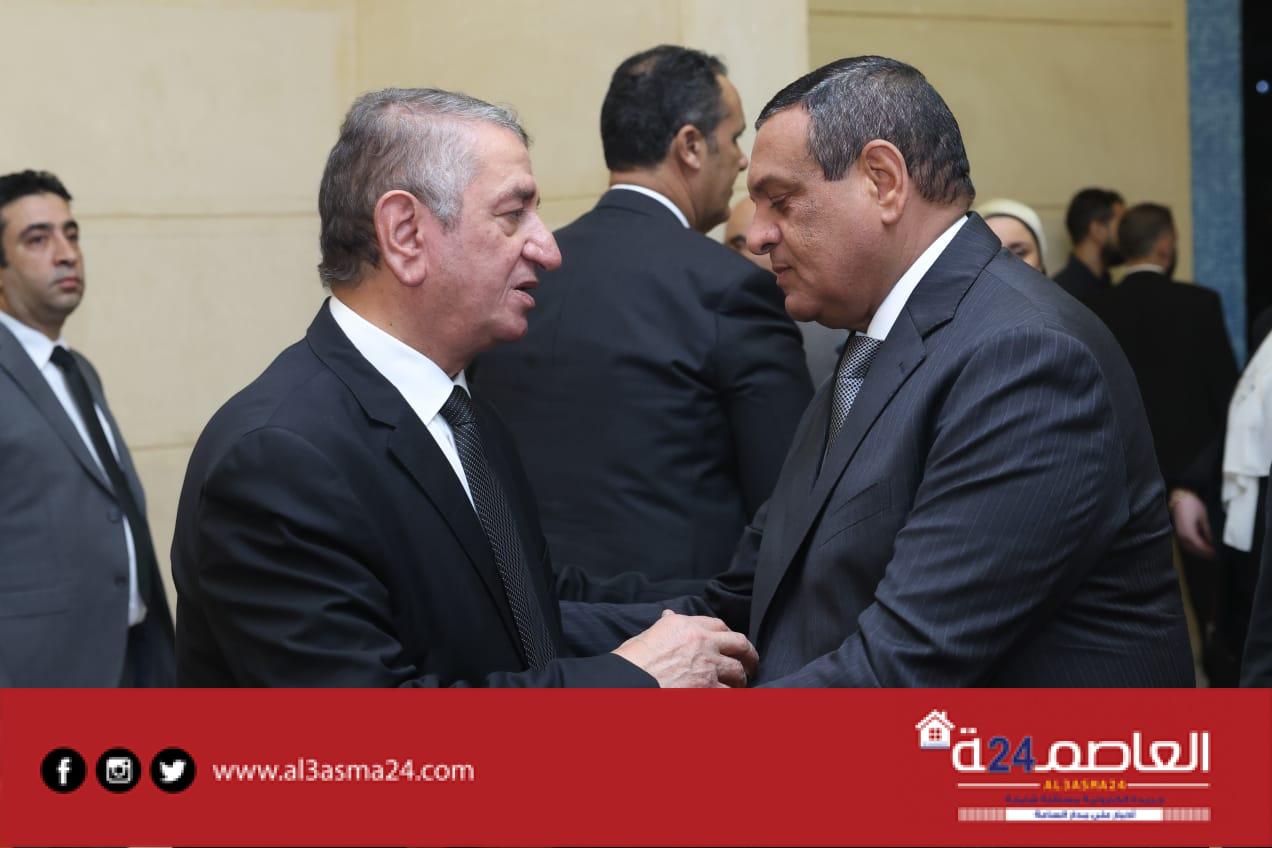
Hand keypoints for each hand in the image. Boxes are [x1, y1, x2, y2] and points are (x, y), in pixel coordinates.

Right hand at [613, 610, 757, 687]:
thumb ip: (665, 626)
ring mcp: (708, 667)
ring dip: (740, 680)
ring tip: (739, 686)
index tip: (731, 644)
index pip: (718, 625)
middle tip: (751, 664)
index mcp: (686, 625)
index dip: (727, 635)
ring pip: (738, 672)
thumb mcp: (648, 635)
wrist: (628, 684)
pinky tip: (731, 701)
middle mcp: (702, 642)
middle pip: (739, 644)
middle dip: (748, 654)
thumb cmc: (632, 662)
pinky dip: (732, 699)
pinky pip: (730, 695)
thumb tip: (669, 615)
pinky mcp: (709, 690)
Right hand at [1169, 488, 1214, 559]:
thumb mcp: (1203, 517)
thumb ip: (1208, 531)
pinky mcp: (1178, 532)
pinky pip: (1187, 544)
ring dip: (1200, 551)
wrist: (1178, 496)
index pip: (1201, 548)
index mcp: (1189, 534)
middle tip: (1217, 555)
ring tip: (1210, 552)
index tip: (1219, 554)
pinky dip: (1195, 547)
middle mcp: (1183, 537)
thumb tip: (1214, 542)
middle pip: (1195, 550)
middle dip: (1205, 554)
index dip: (1210, 552)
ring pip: (1190, 548)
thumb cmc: (1192, 505)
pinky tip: (1201, 545)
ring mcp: (1179, 535)